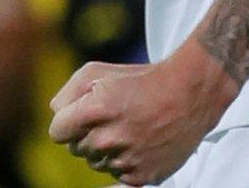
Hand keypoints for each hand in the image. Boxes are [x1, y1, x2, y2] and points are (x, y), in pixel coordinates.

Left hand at [46, 42, 243, 184]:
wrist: (191, 94)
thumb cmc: (143, 79)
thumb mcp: (100, 72)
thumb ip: (68, 92)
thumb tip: (56, 114)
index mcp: (96, 110)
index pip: (57, 132)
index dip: (68, 122)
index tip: (83, 115)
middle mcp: (109, 138)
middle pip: (76, 149)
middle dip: (88, 134)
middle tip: (114, 118)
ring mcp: (127, 160)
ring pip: (96, 164)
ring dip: (106, 150)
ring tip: (129, 129)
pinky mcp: (142, 176)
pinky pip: (118, 174)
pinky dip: (125, 162)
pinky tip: (141, 142)